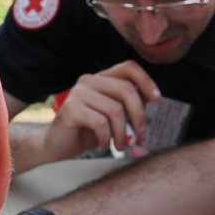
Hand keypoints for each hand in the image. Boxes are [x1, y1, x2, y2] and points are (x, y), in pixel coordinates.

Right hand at [41, 61, 160, 159]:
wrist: (56, 146)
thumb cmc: (87, 131)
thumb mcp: (113, 117)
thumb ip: (130, 104)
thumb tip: (153, 97)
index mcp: (102, 79)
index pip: (128, 67)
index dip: (146, 80)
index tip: (157, 98)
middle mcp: (89, 80)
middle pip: (126, 90)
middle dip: (138, 117)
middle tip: (139, 137)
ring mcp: (79, 93)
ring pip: (115, 110)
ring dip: (122, 134)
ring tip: (120, 146)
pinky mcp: (71, 108)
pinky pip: (100, 122)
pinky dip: (106, 138)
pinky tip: (104, 145)